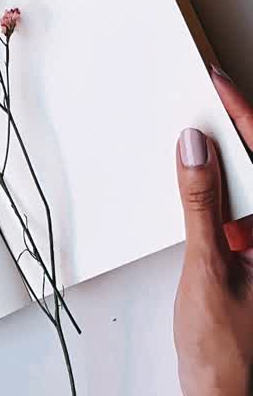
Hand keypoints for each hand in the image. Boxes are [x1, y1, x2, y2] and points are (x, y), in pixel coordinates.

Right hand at [174, 69, 252, 395]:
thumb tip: (194, 149)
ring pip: (250, 191)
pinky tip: (200, 206)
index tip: (218, 83)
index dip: (243, 113)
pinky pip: (241, 214)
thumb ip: (200, 204)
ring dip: (224, 172)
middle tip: (204, 102)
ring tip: (195, 158)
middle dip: (234, 134)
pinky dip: (220, 200)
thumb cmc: (228, 357)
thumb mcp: (208, 269)